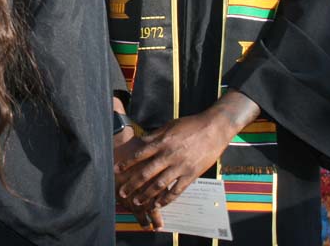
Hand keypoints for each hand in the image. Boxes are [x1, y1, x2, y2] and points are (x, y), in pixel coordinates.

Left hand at [115, 94, 256, 212]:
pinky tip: (159, 204)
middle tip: (122, 192)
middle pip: (146, 173)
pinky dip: (167, 199)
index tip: (116, 170)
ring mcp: (180, 166)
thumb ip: (155, 136)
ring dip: (147, 195)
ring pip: (160, 184)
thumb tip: (141, 142)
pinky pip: (177, 190)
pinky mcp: (191, 174)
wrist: (213, 128)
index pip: (139, 154)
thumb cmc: (191, 125)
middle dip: (132, 184)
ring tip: (137, 202)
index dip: (126, 163)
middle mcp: (169, 155)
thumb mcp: (169, 126)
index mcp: (162, 142)